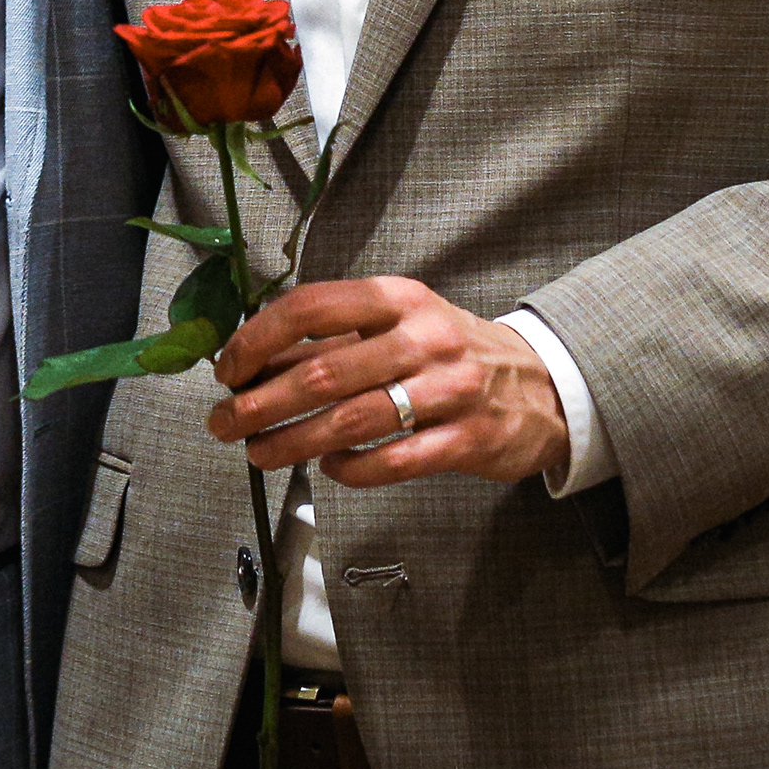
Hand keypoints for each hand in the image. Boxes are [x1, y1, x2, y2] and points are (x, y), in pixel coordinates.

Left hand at [206, 277, 568, 489]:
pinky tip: (329, 469)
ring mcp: (449, 390)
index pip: (312, 308)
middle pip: (323, 371)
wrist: (544, 384)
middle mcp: (423, 338)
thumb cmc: (451, 352)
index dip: (258, 339)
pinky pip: (394, 461)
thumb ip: (335, 341)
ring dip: (293, 442)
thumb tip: (254, 363)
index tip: (228, 368)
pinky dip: (352, 469)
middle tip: (225, 423)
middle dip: (261, 402)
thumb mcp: (401, 325)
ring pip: (352, 420)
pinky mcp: (468, 440)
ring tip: (259, 453)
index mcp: (398, 299)